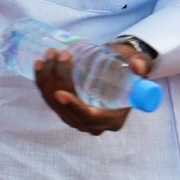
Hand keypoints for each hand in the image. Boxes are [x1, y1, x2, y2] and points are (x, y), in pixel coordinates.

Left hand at [32, 42, 154, 135]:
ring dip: (47, 80)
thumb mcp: (140, 65)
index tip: (60, 93)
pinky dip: (42, 83)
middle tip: (57, 55)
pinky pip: (50, 99)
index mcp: (112, 119)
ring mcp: (77, 118)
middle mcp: (93, 124)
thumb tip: (137, 67)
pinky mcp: (67, 109)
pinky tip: (39, 65)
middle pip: (67, 109)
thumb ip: (140, 65)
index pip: (89, 118)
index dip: (74, 108)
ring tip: (48, 55)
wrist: (121, 69)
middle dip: (57, 82)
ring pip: (55, 104)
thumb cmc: (130, 68)